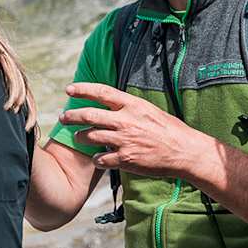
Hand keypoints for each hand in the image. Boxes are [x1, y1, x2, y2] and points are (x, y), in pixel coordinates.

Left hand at [59, 83, 210, 177]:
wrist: (184, 151)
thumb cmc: (169, 130)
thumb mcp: (149, 110)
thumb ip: (129, 108)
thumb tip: (112, 104)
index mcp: (133, 105)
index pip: (102, 92)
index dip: (83, 89)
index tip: (69, 89)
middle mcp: (126, 120)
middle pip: (89, 115)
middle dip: (72, 116)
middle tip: (63, 117)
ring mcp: (124, 140)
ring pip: (91, 137)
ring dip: (81, 137)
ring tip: (79, 137)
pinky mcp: (125, 159)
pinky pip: (101, 159)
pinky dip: (97, 159)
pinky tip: (98, 158)